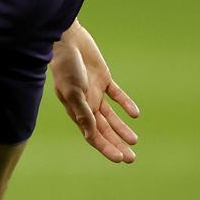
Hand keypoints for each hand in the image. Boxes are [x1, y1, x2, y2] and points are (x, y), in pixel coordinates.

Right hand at [50, 21, 140, 162]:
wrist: (66, 40)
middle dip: (116, 143)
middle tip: (131, 158)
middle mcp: (85, 103)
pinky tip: (134, 114)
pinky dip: (125, 104)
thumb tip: (91, 135)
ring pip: (110, 116)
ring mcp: (94, 91)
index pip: (92, 134)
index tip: (119, 159)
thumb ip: (83, 112)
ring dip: (121, 128)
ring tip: (134, 141)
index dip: (105, 147)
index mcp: (75, 109)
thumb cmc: (66, 66)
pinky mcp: (103, 79)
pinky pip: (116, 95)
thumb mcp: (73, 91)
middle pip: (103, 129)